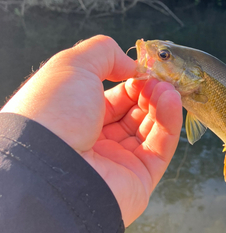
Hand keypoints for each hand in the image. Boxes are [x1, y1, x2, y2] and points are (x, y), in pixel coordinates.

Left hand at [1, 35, 182, 225]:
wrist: (48, 170)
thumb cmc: (53, 114)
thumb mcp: (72, 66)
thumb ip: (103, 52)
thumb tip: (131, 64)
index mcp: (75, 119)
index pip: (112, 99)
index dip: (131, 82)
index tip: (144, 69)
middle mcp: (95, 141)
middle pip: (133, 113)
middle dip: (149, 92)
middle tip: (159, 78)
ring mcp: (117, 162)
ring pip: (149, 129)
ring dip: (161, 103)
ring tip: (168, 87)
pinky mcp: (138, 180)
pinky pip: (160, 148)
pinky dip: (170, 122)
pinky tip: (171, 100)